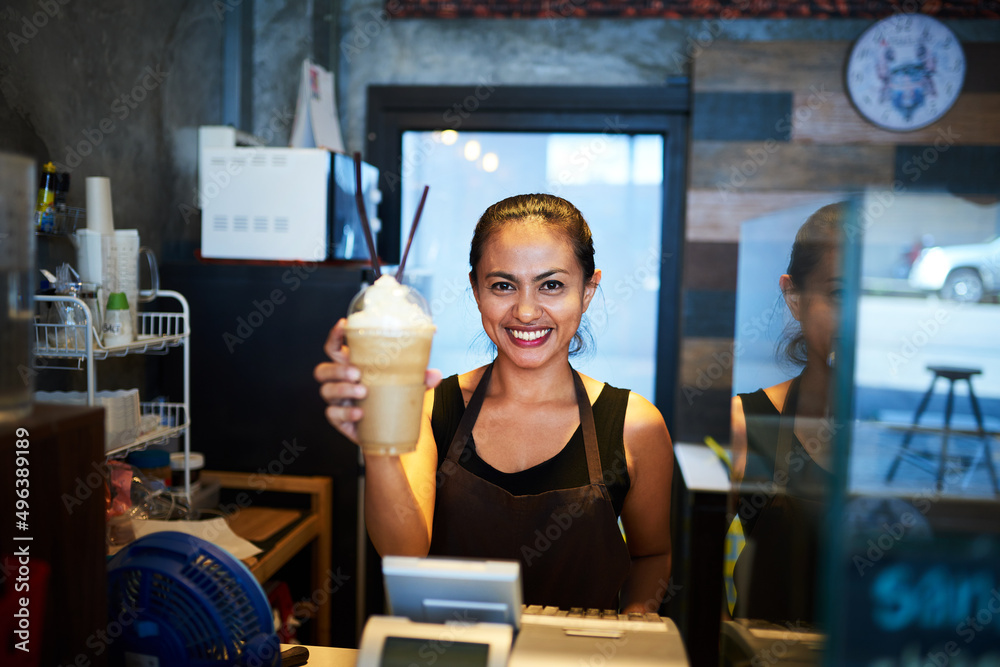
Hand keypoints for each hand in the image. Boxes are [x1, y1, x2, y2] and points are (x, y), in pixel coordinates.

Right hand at [314, 318, 442, 441]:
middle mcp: (339, 382)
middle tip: (357, 372)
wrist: (388, 431)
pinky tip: (360, 413)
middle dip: (338, 369)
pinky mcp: (338, 420)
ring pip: (326, 390)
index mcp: (351, 366)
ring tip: (362, 391)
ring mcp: (336, 401)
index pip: (334, 348)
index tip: (343, 324)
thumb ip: (418, 378)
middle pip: (323, 370)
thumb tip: (435, 374)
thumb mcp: (405, 386)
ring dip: (343, 389)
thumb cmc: (390, 400)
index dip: (335, 335)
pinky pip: (333, 414)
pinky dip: (346, 413)